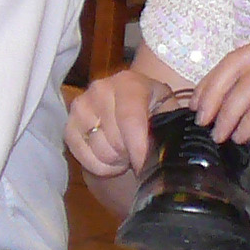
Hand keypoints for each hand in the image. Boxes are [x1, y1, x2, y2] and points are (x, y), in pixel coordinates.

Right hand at [65, 65, 164, 183]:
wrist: (130, 106)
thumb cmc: (154, 111)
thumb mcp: (169, 112)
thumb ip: (172, 126)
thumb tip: (181, 149)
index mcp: (128, 82)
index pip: (130, 120)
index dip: (138, 148)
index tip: (145, 166)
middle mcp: (100, 89)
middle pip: (114, 139)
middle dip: (130, 154)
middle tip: (139, 152)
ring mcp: (81, 106)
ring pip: (99, 150)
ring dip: (116, 160)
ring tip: (126, 152)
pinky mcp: (68, 125)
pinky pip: (83, 156)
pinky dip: (99, 165)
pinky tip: (111, 158)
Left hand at [189, 28, 249, 145]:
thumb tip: (224, 110)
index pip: (235, 58)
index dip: (211, 82)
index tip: (195, 105)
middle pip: (235, 64)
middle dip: (212, 94)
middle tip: (201, 120)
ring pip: (249, 83)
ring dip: (229, 112)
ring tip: (221, 135)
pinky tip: (243, 134)